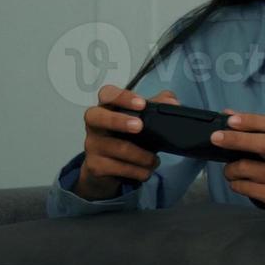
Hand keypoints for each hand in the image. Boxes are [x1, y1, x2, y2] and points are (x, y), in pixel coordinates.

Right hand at [74, 85, 179, 200]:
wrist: (109, 169)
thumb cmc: (127, 137)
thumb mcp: (143, 119)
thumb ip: (157, 106)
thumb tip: (173, 102)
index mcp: (107, 107)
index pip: (107, 93)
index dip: (122, 97)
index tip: (141, 103)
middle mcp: (94, 124)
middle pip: (96, 116)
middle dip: (119, 121)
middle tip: (139, 126)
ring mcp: (92, 145)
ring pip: (115, 148)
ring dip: (141, 155)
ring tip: (154, 160)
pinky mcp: (95, 165)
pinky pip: (118, 168)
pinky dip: (137, 171)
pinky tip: (146, 171)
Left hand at [211, 109, 264, 228]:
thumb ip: (264, 133)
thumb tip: (230, 116)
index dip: (252, 120)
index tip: (230, 119)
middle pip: (263, 144)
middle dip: (235, 139)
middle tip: (215, 138)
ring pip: (249, 168)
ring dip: (230, 169)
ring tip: (229, 171)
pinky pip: (248, 188)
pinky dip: (236, 184)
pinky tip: (237, 183)